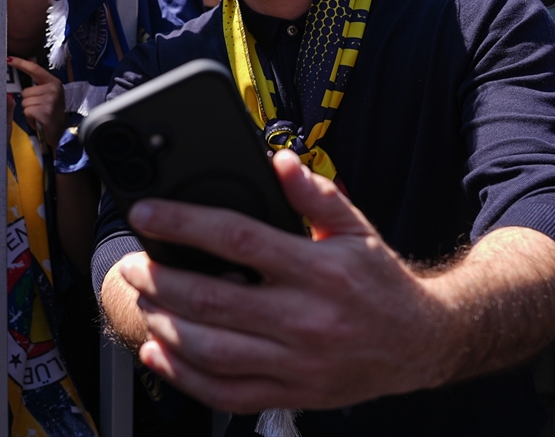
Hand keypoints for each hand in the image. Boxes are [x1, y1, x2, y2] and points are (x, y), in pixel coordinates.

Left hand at [11, 57, 65, 150]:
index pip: (35, 69)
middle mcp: (53, 89)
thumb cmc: (53, 114)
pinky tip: (38, 121)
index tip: (9, 58)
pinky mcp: (45, 111)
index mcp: (54, 83)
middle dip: (28, 102)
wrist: (61, 133)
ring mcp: (50, 100)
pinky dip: (30, 118)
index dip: (21, 63)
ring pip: (25, 102)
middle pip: (26, 91)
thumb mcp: (49, 95)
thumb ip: (39, 82)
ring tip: (39, 115)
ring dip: (29, 111)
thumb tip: (28, 63)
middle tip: (39, 109)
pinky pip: (27, 111)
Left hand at [116, 150, 443, 411]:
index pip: (238, 239)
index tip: (148, 214)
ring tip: (144, 302)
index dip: (185, 225)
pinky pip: (227, 394)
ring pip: (212, 351)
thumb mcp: (355, 227)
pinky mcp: (293, 393)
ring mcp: (298, 362)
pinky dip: (184, 378)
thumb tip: (278, 161)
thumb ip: (314, 194)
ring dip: (166, 326)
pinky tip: (160, 354)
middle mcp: (306, 318)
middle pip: (213, 300)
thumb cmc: (381, 282)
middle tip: (132, 265)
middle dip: (160, 280)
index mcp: (319, 270)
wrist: (422, 343)